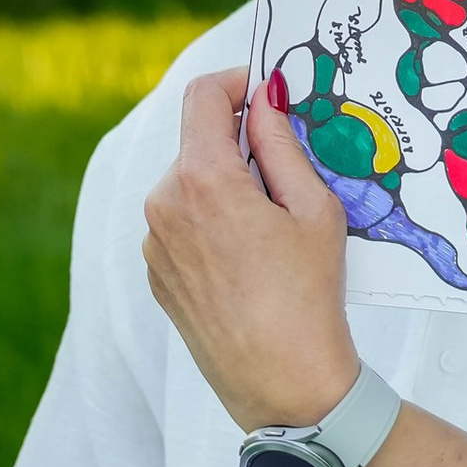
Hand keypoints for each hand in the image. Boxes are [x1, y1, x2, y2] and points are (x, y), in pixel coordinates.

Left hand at [142, 66, 359, 431]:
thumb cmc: (308, 298)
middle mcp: (164, 205)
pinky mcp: (156, 274)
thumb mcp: (313, 208)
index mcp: (201, 179)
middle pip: (198, 142)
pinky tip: (251, 261)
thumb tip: (264, 98)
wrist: (284, 385)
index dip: (236, 82)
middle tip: (289, 174)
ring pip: (189, 185)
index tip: (265, 91)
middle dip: (239, 144)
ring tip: (273, 229)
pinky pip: (182, 225)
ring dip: (226, 186)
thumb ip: (281, 143)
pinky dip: (212, 224)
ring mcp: (153, 243)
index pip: (203, 96)